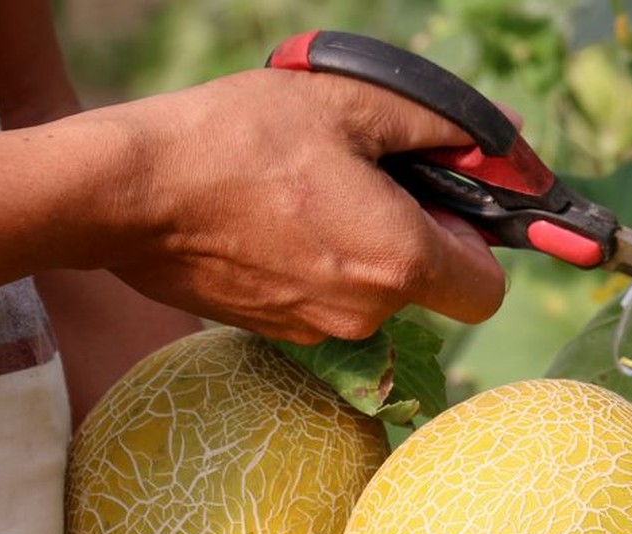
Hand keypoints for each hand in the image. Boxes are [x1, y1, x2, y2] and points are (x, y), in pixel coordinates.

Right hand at [91, 69, 505, 343]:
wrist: (130, 195)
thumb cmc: (237, 141)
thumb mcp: (347, 104)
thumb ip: (439, 123)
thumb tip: (502, 138)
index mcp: (398, 262)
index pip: (487, 289)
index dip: (478, 242)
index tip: (442, 199)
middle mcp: (366, 314)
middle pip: (430, 285)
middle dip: (415, 234)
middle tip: (365, 175)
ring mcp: (318, 331)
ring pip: (376, 291)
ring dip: (364, 245)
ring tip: (309, 190)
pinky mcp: (278, 331)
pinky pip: (329, 299)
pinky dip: (322, 264)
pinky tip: (277, 218)